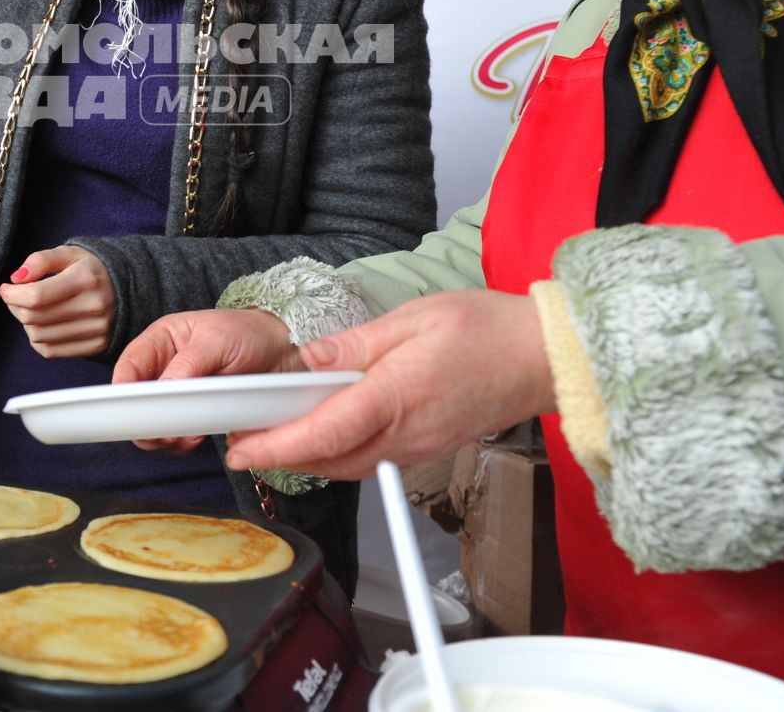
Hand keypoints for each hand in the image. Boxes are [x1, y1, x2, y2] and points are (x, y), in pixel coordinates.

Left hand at [0, 245, 114, 358]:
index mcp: (86, 278)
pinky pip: (50, 351)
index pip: (36, 296)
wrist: (127, 288)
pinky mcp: (95, 345)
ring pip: (38, 336)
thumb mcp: (69, 254)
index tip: (6, 288)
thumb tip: (16, 278)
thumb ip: (40, 260)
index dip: (12, 294)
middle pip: (34, 317)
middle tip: (15, 297)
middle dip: (15, 306)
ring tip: (30, 309)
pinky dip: (37, 339)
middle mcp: (94, 306)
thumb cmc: (90, 269)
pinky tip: (42, 324)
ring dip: (25, 323)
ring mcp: (96, 329)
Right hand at [114, 308, 302, 453]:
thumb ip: (188, 364)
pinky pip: (177, 432)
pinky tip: (196, 438)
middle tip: (160, 433)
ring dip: (164, 434)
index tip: (129, 411)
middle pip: (137, 399)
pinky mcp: (195, 411)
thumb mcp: (217, 341)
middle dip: (145, 419)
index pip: (130, 366)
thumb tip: (164, 390)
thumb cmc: (248, 334)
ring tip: (184, 435)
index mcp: (161, 340)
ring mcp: (179, 392)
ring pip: (154, 420)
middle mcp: (165, 367)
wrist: (283, 352)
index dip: (124, 389)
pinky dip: (182, 440)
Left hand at [222, 290, 555, 478]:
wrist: (543, 358)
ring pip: (348, 465)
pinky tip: (324, 431)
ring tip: (274, 432)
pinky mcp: (426, 448)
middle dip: (280, 454)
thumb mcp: (410, 319)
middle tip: (244, 435)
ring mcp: (417, 447)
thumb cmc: (487, 330)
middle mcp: (404, 433)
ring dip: (308, 456)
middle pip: (328, 459)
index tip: (241, 448)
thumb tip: (308, 362)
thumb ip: (353, 346)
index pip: (324, 433)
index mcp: (395, 396)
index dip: (276, 446)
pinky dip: (338, 452)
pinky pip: (370, 460)